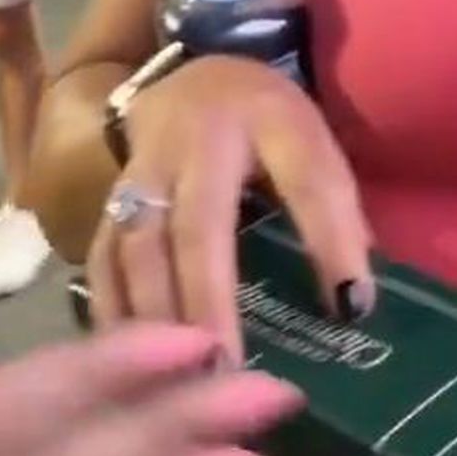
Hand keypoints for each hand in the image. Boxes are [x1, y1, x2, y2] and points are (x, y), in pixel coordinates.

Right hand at [88, 54, 375, 359]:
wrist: (195, 76)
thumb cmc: (267, 124)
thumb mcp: (313, 147)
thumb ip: (336, 215)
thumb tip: (354, 304)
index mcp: (266, 119)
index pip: (305, 179)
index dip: (329, 241)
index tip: (348, 307)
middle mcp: (191, 143)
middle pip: (197, 228)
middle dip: (209, 302)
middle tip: (228, 372)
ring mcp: (139, 171)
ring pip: (137, 248)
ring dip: (155, 317)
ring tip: (179, 379)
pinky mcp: (108, 201)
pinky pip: (102, 259)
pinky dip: (114, 310)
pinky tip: (129, 361)